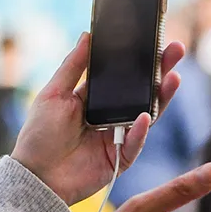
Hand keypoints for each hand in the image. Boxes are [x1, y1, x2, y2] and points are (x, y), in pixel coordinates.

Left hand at [11, 32, 184, 205]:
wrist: (35, 176)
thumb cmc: (39, 135)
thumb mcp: (54, 94)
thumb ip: (73, 66)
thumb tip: (87, 35)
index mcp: (93, 98)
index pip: (121, 75)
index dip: (137, 59)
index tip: (152, 38)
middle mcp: (110, 115)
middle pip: (141, 91)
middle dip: (160, 71)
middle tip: (175, 49)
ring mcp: (118, 136)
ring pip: (147, 114)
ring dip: (161, 96)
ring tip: (172, 77)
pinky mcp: (120, 158)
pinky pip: (135, 142)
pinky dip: (139, 130)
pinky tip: (144, 115)